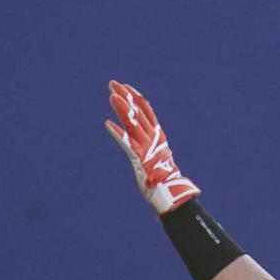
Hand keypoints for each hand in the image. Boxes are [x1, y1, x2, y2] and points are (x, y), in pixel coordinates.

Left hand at [104, 80, 199, 213]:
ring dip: (123, 109)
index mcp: (158, 139)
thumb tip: (154, 153)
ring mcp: (147, 148)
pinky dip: (118, 134)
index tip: (127, 87)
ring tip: (111, 96)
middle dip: (126, 97)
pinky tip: (107, 124)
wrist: (172, 195)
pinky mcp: (141, 159)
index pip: (147, 113)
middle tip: (113, 84)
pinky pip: (127, 144)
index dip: (137, 99)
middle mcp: (153, 140)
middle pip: (138, 114)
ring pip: (134, 124)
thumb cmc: (164, 181)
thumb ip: (152, 154)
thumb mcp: (157, 162)